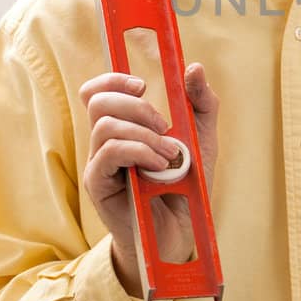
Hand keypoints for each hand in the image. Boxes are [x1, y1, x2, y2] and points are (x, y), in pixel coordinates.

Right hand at [78, 64, 219, 296]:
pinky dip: (138, 151)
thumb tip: (193, 68)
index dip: (113, 79)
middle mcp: (105, 142)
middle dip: (136, 105)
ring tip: (169, 154)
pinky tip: (160, 165)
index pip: (98, 91)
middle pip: (97, 100)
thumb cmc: (187, 185)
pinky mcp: (98, 185)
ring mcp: (99, 163)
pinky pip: (109, 153)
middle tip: (165, 126)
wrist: (181, 231)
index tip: (144, 83)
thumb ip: (201, 104)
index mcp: (124, 127)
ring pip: (105, 125)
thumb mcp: (202, 139)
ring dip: (143, 133)